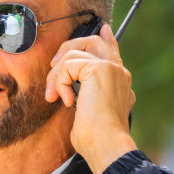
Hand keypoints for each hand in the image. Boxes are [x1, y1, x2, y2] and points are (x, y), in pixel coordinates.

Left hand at [45, 23, 136, 173]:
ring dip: (55, 75)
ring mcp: (111, 68)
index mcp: (119, 81)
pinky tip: (65, 101)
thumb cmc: (95, 138)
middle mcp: (119, 71)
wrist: (105, 144)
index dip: (106, 38)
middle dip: (67, 48)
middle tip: (53, 66)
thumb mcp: (88, 114)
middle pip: (92, 41)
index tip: (102, 28)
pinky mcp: (99, 69)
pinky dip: (59, 82)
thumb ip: (85, 96)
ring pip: (73, 52)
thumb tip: (71, 95)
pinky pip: (68, 65)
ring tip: (53, 96)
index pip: (113, 52)